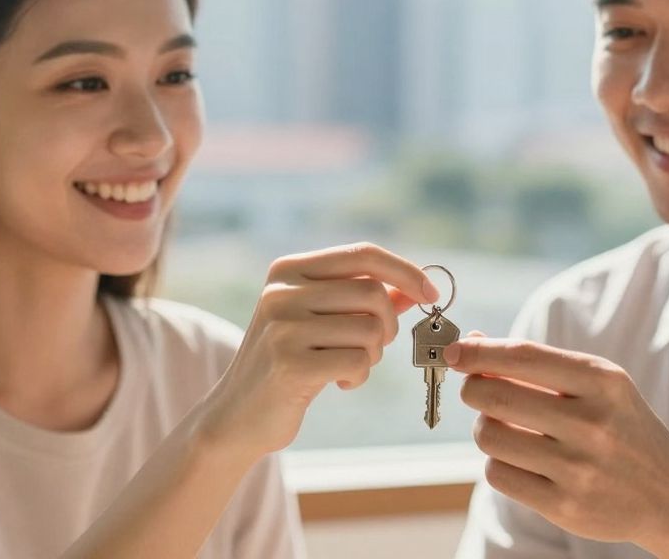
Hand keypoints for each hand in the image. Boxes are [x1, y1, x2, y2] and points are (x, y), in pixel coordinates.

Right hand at [201, 242, 436, 457]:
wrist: (237, 414)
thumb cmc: (288, 363)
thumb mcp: (320, 321)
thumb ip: (362, 300)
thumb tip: (413, 287)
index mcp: (288, 269)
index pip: (362, 254)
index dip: (404, 270)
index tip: (431, 293)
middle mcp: (281, 291)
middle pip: (372, 293)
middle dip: (387, 325)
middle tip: (374, 347)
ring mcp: (282, 326)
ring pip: (369, 329)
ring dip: (372, 354)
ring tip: (347, 366)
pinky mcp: (289, 364)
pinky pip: (357, 361)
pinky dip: (358, 376)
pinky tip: (337, 383)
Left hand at [445, 337, 668, 547]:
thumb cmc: (621, 427)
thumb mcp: (597, 384)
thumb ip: (537, 363)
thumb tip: (471, 344)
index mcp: (602, 381)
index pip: (522, 356)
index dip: (478, 353)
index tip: (453, 352)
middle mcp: (591, 423)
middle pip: (494, 395)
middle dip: (473, 389)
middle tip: (477, 390)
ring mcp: (578, 467)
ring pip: (489, 436)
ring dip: (485, 428)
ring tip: (505, 427)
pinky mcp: (565, 506)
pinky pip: (498, 474)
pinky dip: (498, 462)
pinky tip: (519, 459)